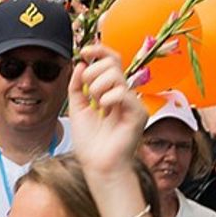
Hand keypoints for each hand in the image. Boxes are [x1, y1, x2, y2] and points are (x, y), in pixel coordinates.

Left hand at [67, 44, 146, 177]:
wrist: (97, 165)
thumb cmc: (89, 142)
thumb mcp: (76, 109)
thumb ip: (76, 86)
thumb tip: (80, 63)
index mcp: (111, 92)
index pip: (111, 61)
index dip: (99, 51)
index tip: (83, 51)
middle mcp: (124, 95)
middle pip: (114, 63)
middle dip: (93, 72)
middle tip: (88, 92)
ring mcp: (133, 103)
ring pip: (116, 76)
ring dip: (98, 86)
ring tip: (96, 103)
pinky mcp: (139, 114)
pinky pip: (123, 93)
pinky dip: (108, 98)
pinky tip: (104, 109)